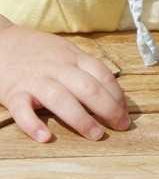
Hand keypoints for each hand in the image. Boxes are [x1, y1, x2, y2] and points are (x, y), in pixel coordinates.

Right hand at [0, 25, 129, 142]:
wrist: (0, 41)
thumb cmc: (37, 50)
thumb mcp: (65, 50)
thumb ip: (84, 67)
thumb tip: (111, 90)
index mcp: (72, 56)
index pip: (102, 74)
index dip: (117, 95)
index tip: (126, 113)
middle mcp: (57, 67)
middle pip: (87, 87)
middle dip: (108, 108)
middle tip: (121, 127)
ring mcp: (34, 80)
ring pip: (61, 99)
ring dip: (81, 119)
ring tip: (96, 135)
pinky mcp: (13, 93)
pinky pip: (23, 111)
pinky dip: (33, 124)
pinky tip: (45, 137)